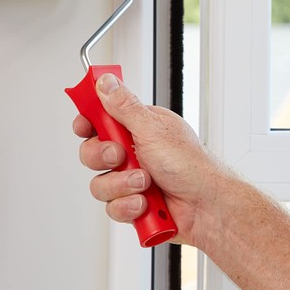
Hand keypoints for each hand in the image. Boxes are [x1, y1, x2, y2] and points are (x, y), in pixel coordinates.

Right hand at [73, 73, 224, 245]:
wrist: (205, 206)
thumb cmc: (191, 165)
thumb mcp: (153, 128)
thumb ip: (124, 106)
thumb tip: (106, 82)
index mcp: (139, 127)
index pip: (102, 118)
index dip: (88, 122)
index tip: (84, 126)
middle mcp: (134, 151)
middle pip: (92, 152)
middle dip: (105, 158)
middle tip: (122, 156)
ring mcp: (132, 178)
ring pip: (100, 183)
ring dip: (122, 185)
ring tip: (145, 183)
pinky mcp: (132, 202)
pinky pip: (111, 207)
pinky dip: (128, 206)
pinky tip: (145, 202)